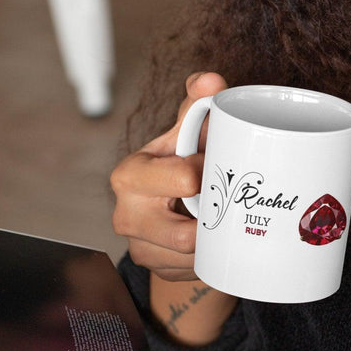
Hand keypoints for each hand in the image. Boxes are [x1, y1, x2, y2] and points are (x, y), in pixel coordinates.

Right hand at [111, 72, 227, 281]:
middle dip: (213, 216)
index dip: (212, 173)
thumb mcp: (188, 133)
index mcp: (130, 174)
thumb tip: (211, 81)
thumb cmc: (181, 160)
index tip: (217, 166)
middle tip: (224, 200)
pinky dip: (211, 256)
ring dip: (215, 239)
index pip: (184, 178)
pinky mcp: (156, 269)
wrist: (172, 204)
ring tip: (219, 218)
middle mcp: (126, 214)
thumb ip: (198, 105)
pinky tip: (212, 238)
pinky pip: (195, 270)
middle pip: (186, 232)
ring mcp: (139, 247)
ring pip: (195, 255)